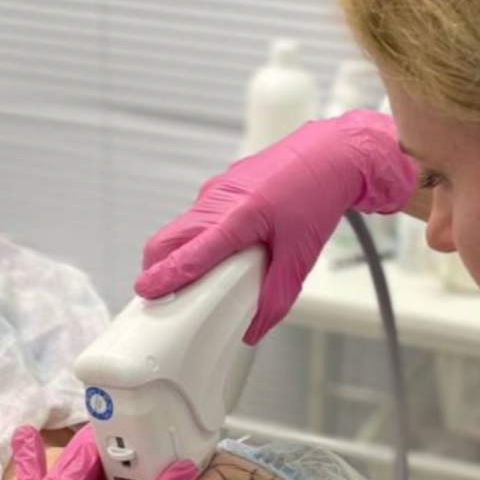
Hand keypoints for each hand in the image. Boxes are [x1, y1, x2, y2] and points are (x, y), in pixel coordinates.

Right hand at [134, 108, 420, 341]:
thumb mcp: (302, 253)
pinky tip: (220, 247)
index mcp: (239, 216)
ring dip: (178, 252)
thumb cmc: (320, 191)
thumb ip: (277, 295)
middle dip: (156, 267)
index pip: (191, 253)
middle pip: (167, 239)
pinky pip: (196, 216)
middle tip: (160, 293)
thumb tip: (255, 328)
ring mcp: (216, 190)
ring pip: (180, 227)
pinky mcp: (221, 186)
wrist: (334, 151)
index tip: (145, 293)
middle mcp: (219, 200)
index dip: (165, 276)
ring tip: (195, 275)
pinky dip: (196, 236)